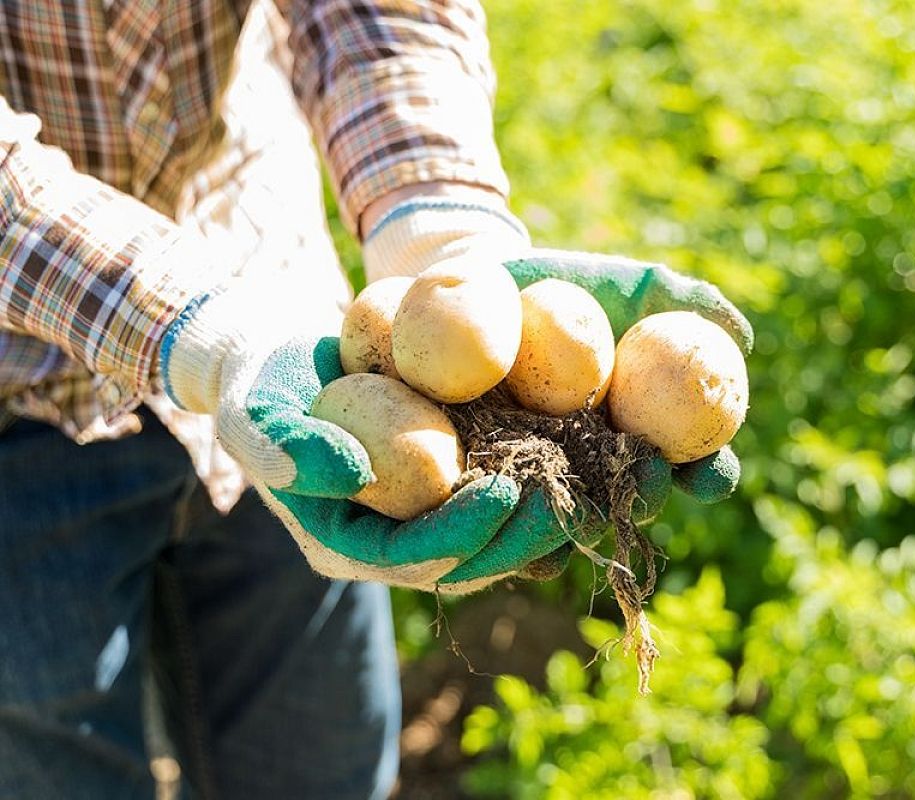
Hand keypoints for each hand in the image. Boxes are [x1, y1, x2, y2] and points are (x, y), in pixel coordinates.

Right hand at [157, 282, 621, 592]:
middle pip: (472, 557)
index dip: (463, 533)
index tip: (506, 492)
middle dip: (524, 533)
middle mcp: (398, 542)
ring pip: (505, 532)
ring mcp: (434, 515)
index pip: (412, 557)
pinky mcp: (465, 482)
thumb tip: (351, 471)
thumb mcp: (254, 409)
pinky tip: (604, 455)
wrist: (287, 355)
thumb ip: (285, 447)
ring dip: (557, 513)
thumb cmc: (261, 383)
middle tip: (570, 496)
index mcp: (348, 543)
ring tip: (606, 482)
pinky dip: (560, 477)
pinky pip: (518, 492)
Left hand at [359, 196, 753, 584]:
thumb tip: (740, 334)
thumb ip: (681, 300)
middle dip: (646, 496)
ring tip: (581, 501)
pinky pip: (499, 517)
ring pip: (570, 515)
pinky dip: (504, 520)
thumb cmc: (561, 285)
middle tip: (649, 476)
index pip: (693, 464)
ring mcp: (543, 482)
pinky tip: (503, 508)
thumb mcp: (622, 283)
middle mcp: (599, 468)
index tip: (712, 470)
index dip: (711, 474)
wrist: (473, 288)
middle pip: (634, 499)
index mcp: (644, 433)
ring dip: (581, 516)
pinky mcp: (484, 487)